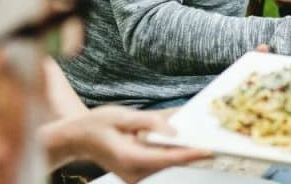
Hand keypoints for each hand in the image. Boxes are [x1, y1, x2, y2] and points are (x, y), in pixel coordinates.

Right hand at [42, 106, 209, 181]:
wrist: (77, 138)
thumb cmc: (97, 125)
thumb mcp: (122, 115)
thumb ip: (150, 121)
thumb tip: (174, 131)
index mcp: (129, 158)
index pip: (166, 158)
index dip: (190, 153)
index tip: (209, 149)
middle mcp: (134, 172)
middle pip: (170, 161)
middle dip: (190, 148)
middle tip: (212, 138)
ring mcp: (136, 175)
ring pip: (166, 161)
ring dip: (180, 148)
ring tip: (197, 135)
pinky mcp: (138, 173)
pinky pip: (160, 160)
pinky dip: (169, 150)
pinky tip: (176, 138)